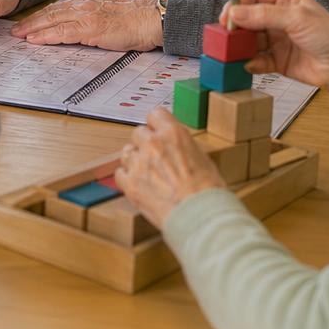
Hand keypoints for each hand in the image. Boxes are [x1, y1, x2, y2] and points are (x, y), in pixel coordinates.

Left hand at [10, 0, 161, 50]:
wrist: (154, 17)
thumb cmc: (137, 18)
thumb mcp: (109, 10)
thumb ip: (92, 15)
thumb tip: (77, 27)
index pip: (58, 7)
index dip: (41, 15)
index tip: (28, 23)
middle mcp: (84, 2)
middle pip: (50, 12)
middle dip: (31, 22)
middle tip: (15, 30)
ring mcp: (87, 14)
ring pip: (52, 21)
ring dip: (33, 29)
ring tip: (19, 36)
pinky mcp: (91, 27)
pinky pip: (63, 32)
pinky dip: (47, 36)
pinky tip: (35, 40)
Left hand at [114, 108, 225, 228]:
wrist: (200, 215)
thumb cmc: (208, 191)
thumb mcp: (203, 158)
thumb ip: (183, 147)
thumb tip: (176, 148)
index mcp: (174, 134)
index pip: (155, 114)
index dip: (156, 124)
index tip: (157, 131)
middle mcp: (153, 143)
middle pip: (138, 133)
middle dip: (145, 144)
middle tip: (155, 158)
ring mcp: (139, 163)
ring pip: (126, 152)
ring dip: (135, 160)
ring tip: (148, 174)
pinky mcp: (130, 183)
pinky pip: (120, 173)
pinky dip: (127, 179)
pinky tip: (140, 185)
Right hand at [224, 0, 328, 97]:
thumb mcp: (296, 18)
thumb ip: (263, 15)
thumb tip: (234, 13)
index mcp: (284, 0)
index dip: (237, 5)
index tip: (228, 18)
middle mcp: (277, 18)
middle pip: (246, 19)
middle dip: (236, 28)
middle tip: (227, 37)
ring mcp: (276, 40)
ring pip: (248, 40)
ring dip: (240, 47)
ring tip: (234, 53)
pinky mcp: (276, 60)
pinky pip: (256, 60)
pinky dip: (250, 63)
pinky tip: (250, 65)